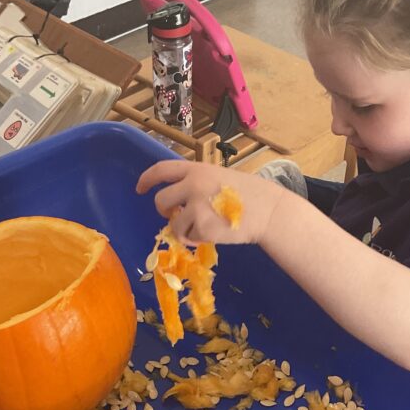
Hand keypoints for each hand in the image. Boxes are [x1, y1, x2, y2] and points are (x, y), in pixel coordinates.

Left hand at [136, 160, 284, 245]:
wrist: (269, 211)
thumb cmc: (250, 194)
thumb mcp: (221, 177)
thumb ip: (198, 183)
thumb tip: (179, 201)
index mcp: (197, 169)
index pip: (162, 170)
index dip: (147, 179)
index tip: (140, 188)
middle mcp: (192, 185)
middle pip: (160, 200)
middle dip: (164, 211)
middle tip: (174, 215)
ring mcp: (196, 207)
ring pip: (173, 225)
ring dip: (184, 229)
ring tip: (205, 226)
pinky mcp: (202, 228)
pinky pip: (188, 237)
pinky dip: (197, 239)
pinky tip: (215, 232)